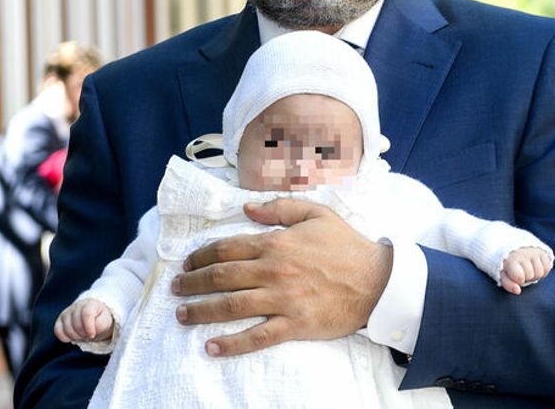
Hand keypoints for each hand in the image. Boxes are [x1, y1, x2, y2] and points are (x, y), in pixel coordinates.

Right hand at [54, 298, 113, 342]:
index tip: (92, 335)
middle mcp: (77, 306)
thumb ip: (100, 324)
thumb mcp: (106, 322)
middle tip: (88, 336)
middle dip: (83, 334)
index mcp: (90, 304)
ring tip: (82, 336)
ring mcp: (67, 312)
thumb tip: (91, 329)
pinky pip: (57, 330)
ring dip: (75, 337)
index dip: (88, 327)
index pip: (86, 314)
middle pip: (76, 324)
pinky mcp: (60, 320)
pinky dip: (64, 337)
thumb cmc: (101, 320)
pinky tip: (72, 338)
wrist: (94, 318)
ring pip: (66, 328)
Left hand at [171, 199, 392, 356]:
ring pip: (231, 307)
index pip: (227, 248)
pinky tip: (211, 347)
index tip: (188, 263)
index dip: (201, 256)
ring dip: (201, 311)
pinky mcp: (294, 325)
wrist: (378, 281)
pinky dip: (231, 344)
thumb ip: (280, 207)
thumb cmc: (347, 246)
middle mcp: (274, 271)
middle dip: (192, 283)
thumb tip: (248, 208)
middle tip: (175, 288)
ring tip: (182, 314)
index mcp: (277, 242)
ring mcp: (283, 300)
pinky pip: (257, 337)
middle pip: (221, 277)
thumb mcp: (317, 214)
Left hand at [500, 247, 552, 294]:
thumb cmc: (507, 264)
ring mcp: (534, 252)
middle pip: (531, 276)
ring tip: (528, 270)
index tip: (516, 277)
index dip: (519, 280)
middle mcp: (524, 253)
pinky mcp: (543, 252)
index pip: (520, 276)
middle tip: (522, 272)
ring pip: (540, 273)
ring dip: (535, 275)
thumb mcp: (502, 273)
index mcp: (512, 259)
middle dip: (526, 277)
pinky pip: (547, 268)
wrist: (513, 248)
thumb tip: (518, 291)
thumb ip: (508, 284)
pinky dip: (542, 271)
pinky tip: (535, 268)